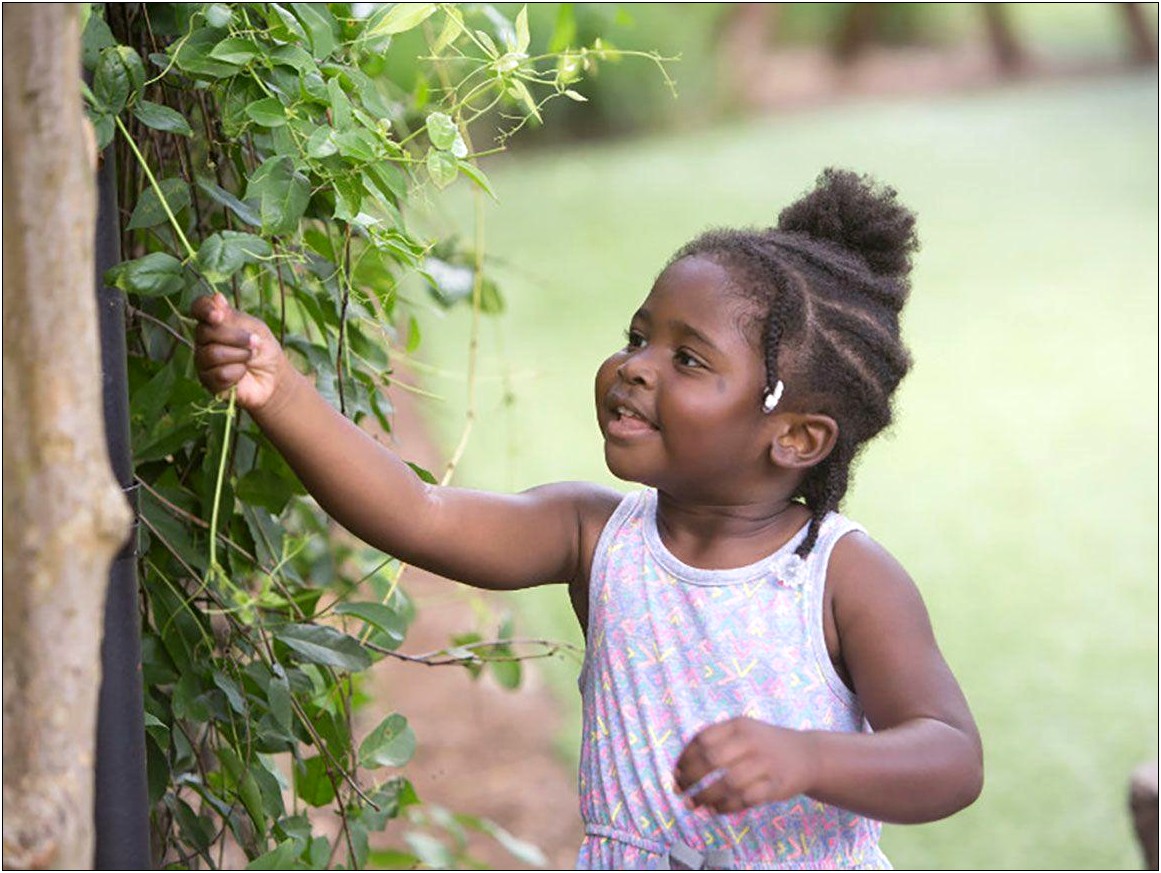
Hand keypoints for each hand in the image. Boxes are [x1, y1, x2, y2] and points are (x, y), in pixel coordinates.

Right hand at [192, 293, 285, 410]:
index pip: (199, 308)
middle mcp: (203, 340)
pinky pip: (219, 374)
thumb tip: (216, 297)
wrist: (273, 377)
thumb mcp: (255, 329)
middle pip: (205, 332)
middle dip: (236, 337)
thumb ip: (234, 318)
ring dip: (239, 355)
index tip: (218, 316)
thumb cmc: (264, 349)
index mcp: (214, 321)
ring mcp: (203, 361)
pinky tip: (242, 373)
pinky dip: (237, 372)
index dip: (204, 310)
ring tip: (250, 358)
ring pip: (212, 354)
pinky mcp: (208, 381)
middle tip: (254, 342)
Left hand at [673, 717, 817, 813]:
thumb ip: (715, 741)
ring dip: (705, 797)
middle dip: (690, 778)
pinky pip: (746, 800)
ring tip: (693, 804)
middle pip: (712, 760)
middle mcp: (752, 741)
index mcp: (739, 725)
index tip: (676, 773)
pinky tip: (715, 809)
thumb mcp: (743, 730)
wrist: (808, 755)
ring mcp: (765, 764)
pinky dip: (726, 807)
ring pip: (727, 783)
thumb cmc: (764, 745)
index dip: (684, 758)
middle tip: (679, 791)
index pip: (703, 739)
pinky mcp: (776, 786)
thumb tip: (680, 767)